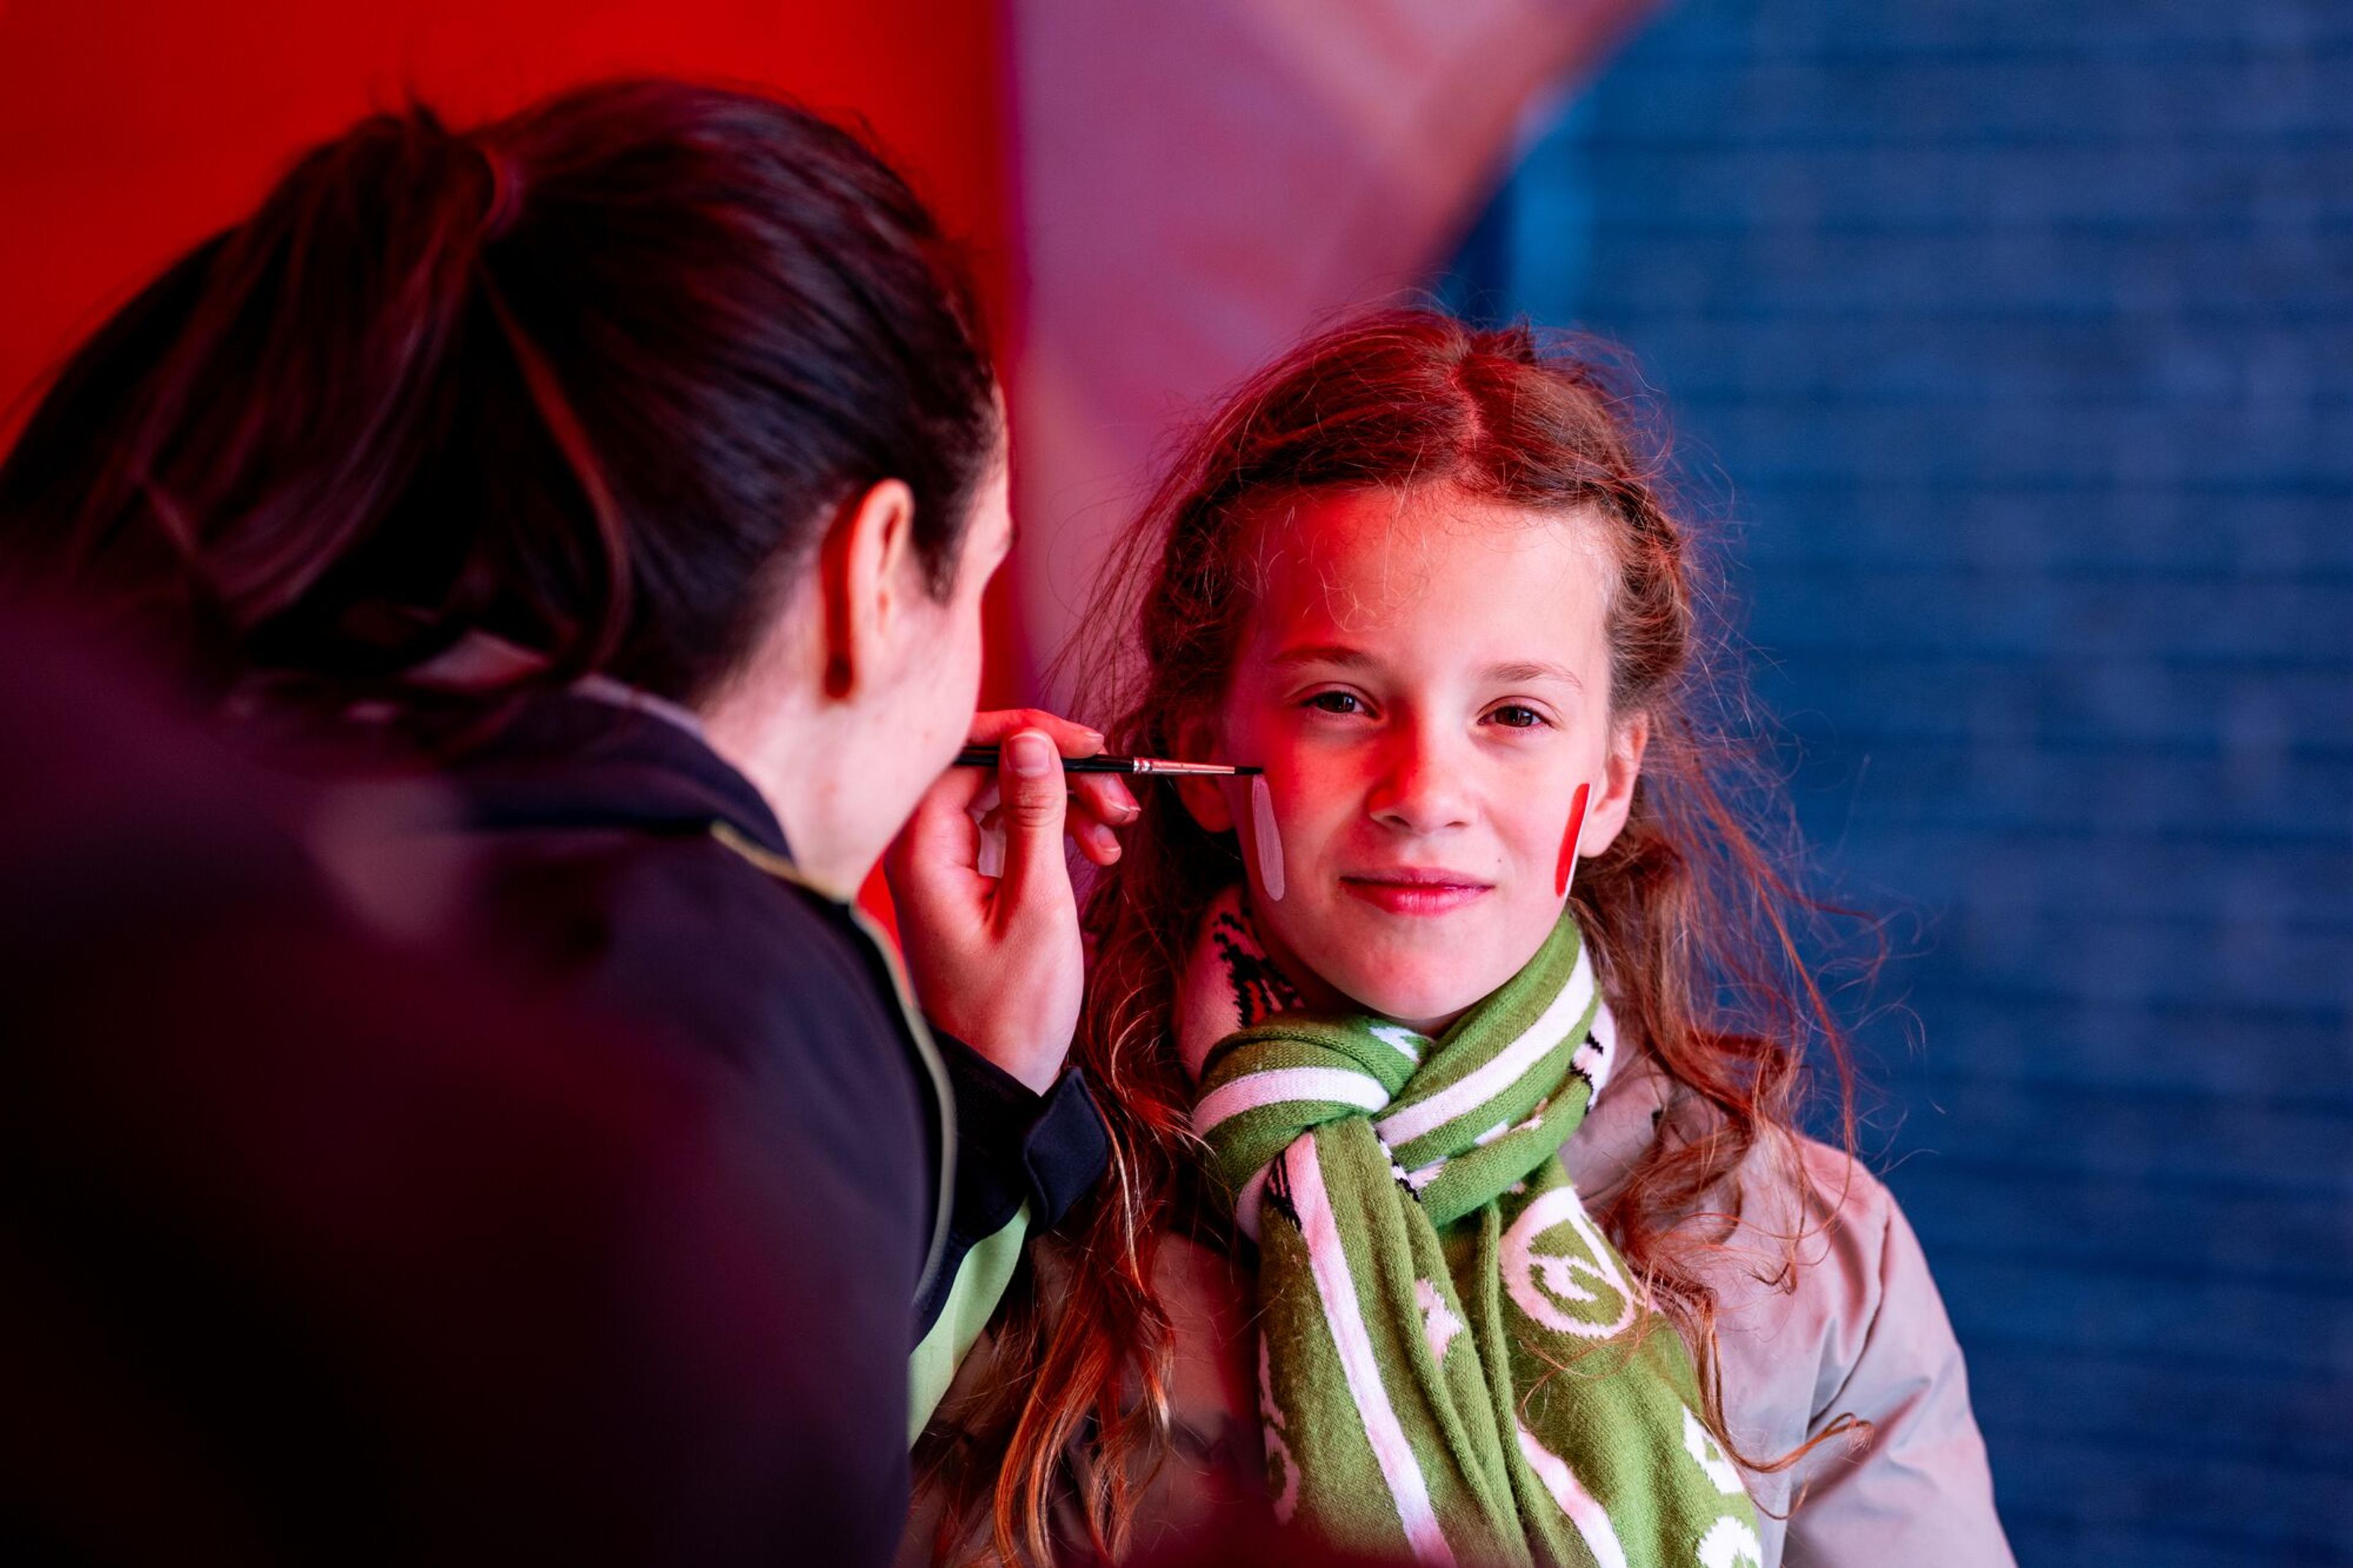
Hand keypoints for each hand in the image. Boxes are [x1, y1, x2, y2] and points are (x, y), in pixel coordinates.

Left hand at [884, 710, 1138, 1092]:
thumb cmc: (1011, 1011)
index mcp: (923, 849)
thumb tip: (1032, 740)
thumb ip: (1036, 816)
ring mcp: (947, 863)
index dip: (1033, 736)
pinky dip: (1059, 830)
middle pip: (990, 766)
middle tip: (1120, 796)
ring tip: (1119, 830)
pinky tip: (1099, 852)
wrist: (997, 1082)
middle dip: (1061, 771)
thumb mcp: (1039, 906)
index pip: (966, 750)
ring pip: (1008, 795)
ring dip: (1069, 801)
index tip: (1095, 748)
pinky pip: (1012, 828)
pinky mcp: (970, 880)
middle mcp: (924, 847)